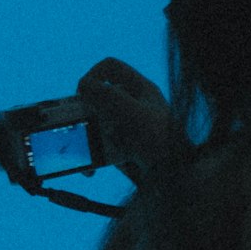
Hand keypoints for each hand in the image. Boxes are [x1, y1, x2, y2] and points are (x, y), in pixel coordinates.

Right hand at [76, 56, 179, 181]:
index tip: (82, 97)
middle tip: (73, 126)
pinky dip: (92, 156)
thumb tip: (83, 85)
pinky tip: (89, 169)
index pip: (110, 67)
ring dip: (84, 138)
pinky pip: (100, 146)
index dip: (92, 75)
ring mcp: (128, 127)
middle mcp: (134, 105)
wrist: (178, 181)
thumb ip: (109, 97)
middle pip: (98, 98)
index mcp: (141, 90)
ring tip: (79, 153)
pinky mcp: (124, 149)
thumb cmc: (162, 144)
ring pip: (96, 124)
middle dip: (82, 113)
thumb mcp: (135, 116)